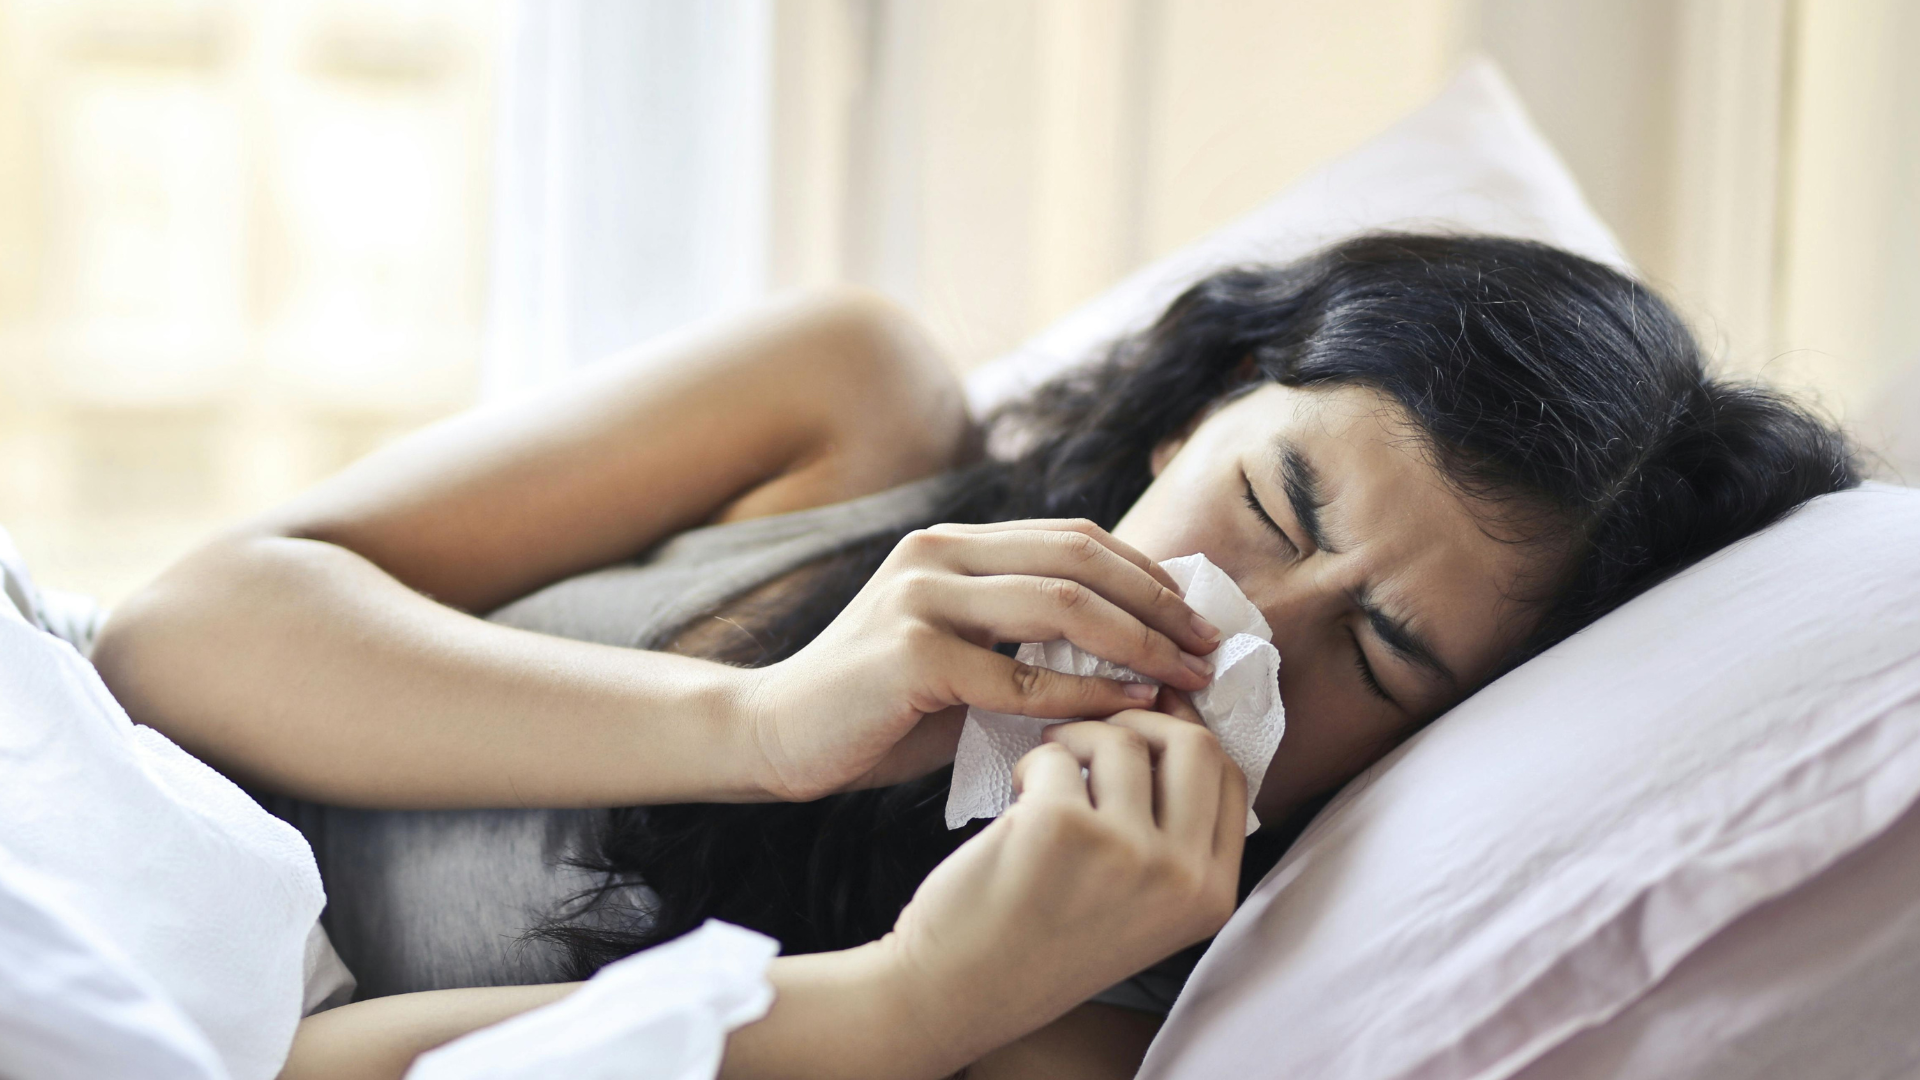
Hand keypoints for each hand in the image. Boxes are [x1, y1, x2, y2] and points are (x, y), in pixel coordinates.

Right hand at [742, 520, 1221, 800]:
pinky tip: (1128, 708)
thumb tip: (1134, 655)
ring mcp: (921, 599)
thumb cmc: (878, 710)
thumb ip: (1025, 645)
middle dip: (1158, 603)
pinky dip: (1086, 694)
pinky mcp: (911, 655)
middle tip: (1209, 646)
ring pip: (1060, 606)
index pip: (1074, 538)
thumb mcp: (960, 659)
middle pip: (1079, 559)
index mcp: (952, 545)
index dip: (1146, 572)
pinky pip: (1021, 677)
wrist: (773, 736)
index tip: (1197, 616)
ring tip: (1186, 676)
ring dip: (1138, 642)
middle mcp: (937, 555)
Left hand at [874, 707, 1246, 1065]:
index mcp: (1211, 894)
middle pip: (1195, 745)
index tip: (1150, 719)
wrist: (962, 989)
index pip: (1231, 778)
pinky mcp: (1062, 827)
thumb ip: (1172, 834)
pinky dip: (1033, 765)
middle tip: (1093, 735)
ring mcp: (1126, 850)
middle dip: (1141, 722)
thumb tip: (1176, 724)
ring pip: (1121, 740)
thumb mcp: (1142, 904)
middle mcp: (1181, 875)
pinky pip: (1057, 756)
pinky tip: (1017, 802)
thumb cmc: (1044, 940)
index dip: (1189, 733)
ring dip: (1075, 740)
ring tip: (1045, 774)